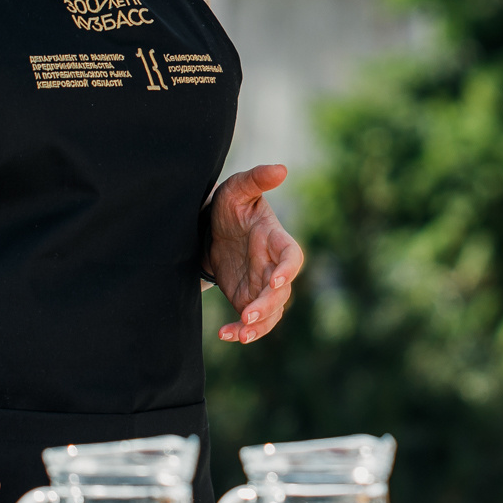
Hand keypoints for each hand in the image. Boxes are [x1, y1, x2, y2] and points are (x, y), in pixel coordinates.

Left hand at [204, 164, 304, 343]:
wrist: (211, 230)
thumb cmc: (230, 206)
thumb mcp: (237, 190)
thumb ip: (256, 179)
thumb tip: (280, 168)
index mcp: (277, 241)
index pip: (292, 257)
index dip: (287, 270)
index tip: (275, 280)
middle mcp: (274, 267)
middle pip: (282, 292)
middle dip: (267, 306)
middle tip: (248, 315)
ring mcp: (263, 287)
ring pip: (271, 313)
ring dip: (259, 327)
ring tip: (239, 334)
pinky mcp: (247, 300)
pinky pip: (252, 323)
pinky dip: (242, 332)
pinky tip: (225, 334)